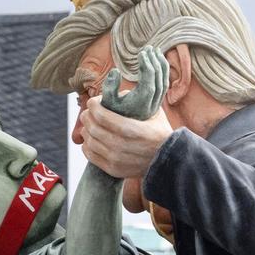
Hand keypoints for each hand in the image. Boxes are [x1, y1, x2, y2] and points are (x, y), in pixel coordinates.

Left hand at [79, 47, 173, 178]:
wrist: (167, 160)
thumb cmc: (159, 132)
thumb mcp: (153, 112)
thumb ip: (138, 99)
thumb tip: (123, 85)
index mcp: (131, 129)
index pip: (102, 115)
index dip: (93, 106)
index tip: (93, 101)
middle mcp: (121, 146)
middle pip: (93, 127)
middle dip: (87, 116)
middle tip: (88, 111)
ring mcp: (116, 159)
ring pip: (90, 140)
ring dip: (86, 130)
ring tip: (89, 123)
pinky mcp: (112, 169)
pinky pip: (90, 155)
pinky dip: (87, 145)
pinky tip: (91, 139)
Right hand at [101, 46, 167, 119]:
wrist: (117, 129)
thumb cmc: (110, 113)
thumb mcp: (105, 101)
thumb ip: (109, 86)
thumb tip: (116, 71)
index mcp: (140, 103)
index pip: (148, 80)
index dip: (146, 64)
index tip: (141, 52)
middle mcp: (151, 105)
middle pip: (158, 79)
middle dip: (154, 61)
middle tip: (148, 48)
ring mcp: (156, 104)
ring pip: (164, 81)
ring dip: (161, 65)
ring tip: (156, 50)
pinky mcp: (157, 103)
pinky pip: (163, 85)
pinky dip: (162, 72)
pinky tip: (158, 61)